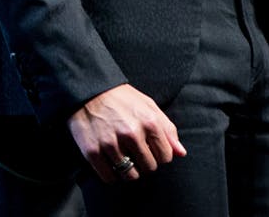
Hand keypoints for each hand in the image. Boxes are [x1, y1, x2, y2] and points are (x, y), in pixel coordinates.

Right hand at [67, 83, 185, 183]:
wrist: (87, 91)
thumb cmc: (121, 98)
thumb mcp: (148, 106)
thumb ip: (167, 129)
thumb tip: (181, 153)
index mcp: (149, 122)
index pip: (166, 157)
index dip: (159, 155)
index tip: (150, 148)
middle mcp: (131, 134)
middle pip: (149, 167)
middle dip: (145, 162)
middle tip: (135, 152)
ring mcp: (111, 143)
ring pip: (131, 175)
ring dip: (129, 171)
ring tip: (123, 157)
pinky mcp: (93, 151)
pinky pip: (110, 177)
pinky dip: (112, 175)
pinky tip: (111, 163)